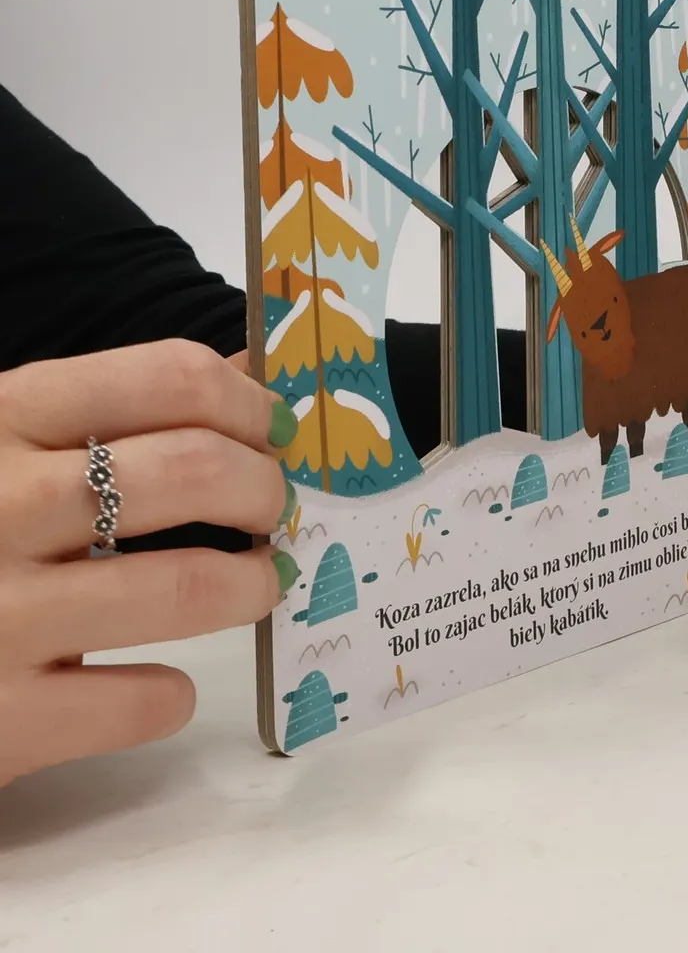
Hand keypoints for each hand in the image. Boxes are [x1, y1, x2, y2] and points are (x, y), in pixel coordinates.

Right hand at [0, 340, 300, 788]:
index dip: (249, 402)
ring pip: (190, 586)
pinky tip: (154, 683)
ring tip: (253, 585)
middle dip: (263, 490)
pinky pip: (140, 703)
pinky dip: (169, 695)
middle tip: (271, 511)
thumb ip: (110, 409)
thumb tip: (256, 372)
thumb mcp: (0, 447)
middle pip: (195, 471)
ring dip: (250, 585)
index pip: (168, 377)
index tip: (272, 431)